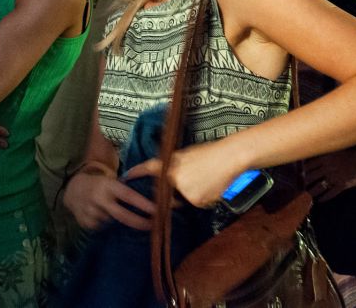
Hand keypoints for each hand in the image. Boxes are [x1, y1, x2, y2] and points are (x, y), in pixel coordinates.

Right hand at [64, 164, 155, 230]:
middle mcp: (99, 198)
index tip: (156, 210)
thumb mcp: (112, 181)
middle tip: (152, 226)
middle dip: (138, 222)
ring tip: (111, 211)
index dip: (143, 204)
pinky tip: (101, 215)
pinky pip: (102, 227)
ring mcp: (90, 212)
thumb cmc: (101, 185)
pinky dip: (105, 224)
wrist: (74, 189)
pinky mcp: (84, 222)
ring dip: (117, 221)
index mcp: (108, 185)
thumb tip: (150, 197)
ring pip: (112, 222)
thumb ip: (126, 189)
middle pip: (122, 215)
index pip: (128, 195)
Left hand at [126, 140, 243, 208]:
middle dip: (175, 191)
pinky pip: (196, 204)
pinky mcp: (195, 200)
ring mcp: (184, 191)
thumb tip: (172, 176)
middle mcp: (173, 178)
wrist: (229, 157)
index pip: (150, 168)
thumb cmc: (211, 153)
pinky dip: (202, 198)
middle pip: (168, 192)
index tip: (126, 177)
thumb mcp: (188, 155)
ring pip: (184, 199)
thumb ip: (176, 167)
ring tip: (206, 180)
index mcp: (171, 164)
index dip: (137, 172)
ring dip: (191, 195)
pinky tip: (212, 186)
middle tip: (194, 179)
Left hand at [304, 149, 355, 201]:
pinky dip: (324, 198)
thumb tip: (313, 158)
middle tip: (300, 186)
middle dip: (305, 182)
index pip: (308, 165)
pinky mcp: (341, 185)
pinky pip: (330, 193)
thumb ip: (324, 154)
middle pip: (311, 177)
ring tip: (308, 195)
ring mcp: (334, 177)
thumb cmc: (350, 154)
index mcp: (325, 158)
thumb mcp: (335, 151)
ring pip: (319, 186)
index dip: (302, 170)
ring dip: (312, 192)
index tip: (298, 174)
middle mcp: (327, 168)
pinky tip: (320, 200)